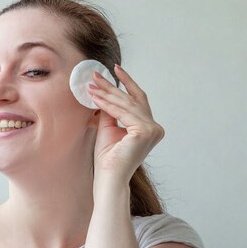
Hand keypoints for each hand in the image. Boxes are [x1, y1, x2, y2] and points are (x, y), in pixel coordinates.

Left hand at [88, 65, 164, 182]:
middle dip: (112, 87)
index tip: (115, 69)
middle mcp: (155, 128)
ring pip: (127, 105)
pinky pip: (123, 113)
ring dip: (107, 94)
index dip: (127, 83)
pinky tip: (96, 98)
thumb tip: (104, 90)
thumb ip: (110, 110)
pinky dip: (108, 105)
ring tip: (91, 85)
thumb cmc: (108, 158)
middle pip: (132, 100)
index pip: (138, 100)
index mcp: (150, 128)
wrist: (109, 178)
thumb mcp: (109, 127)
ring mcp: (153, 130)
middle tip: (96, 75)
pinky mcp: (145, 132)